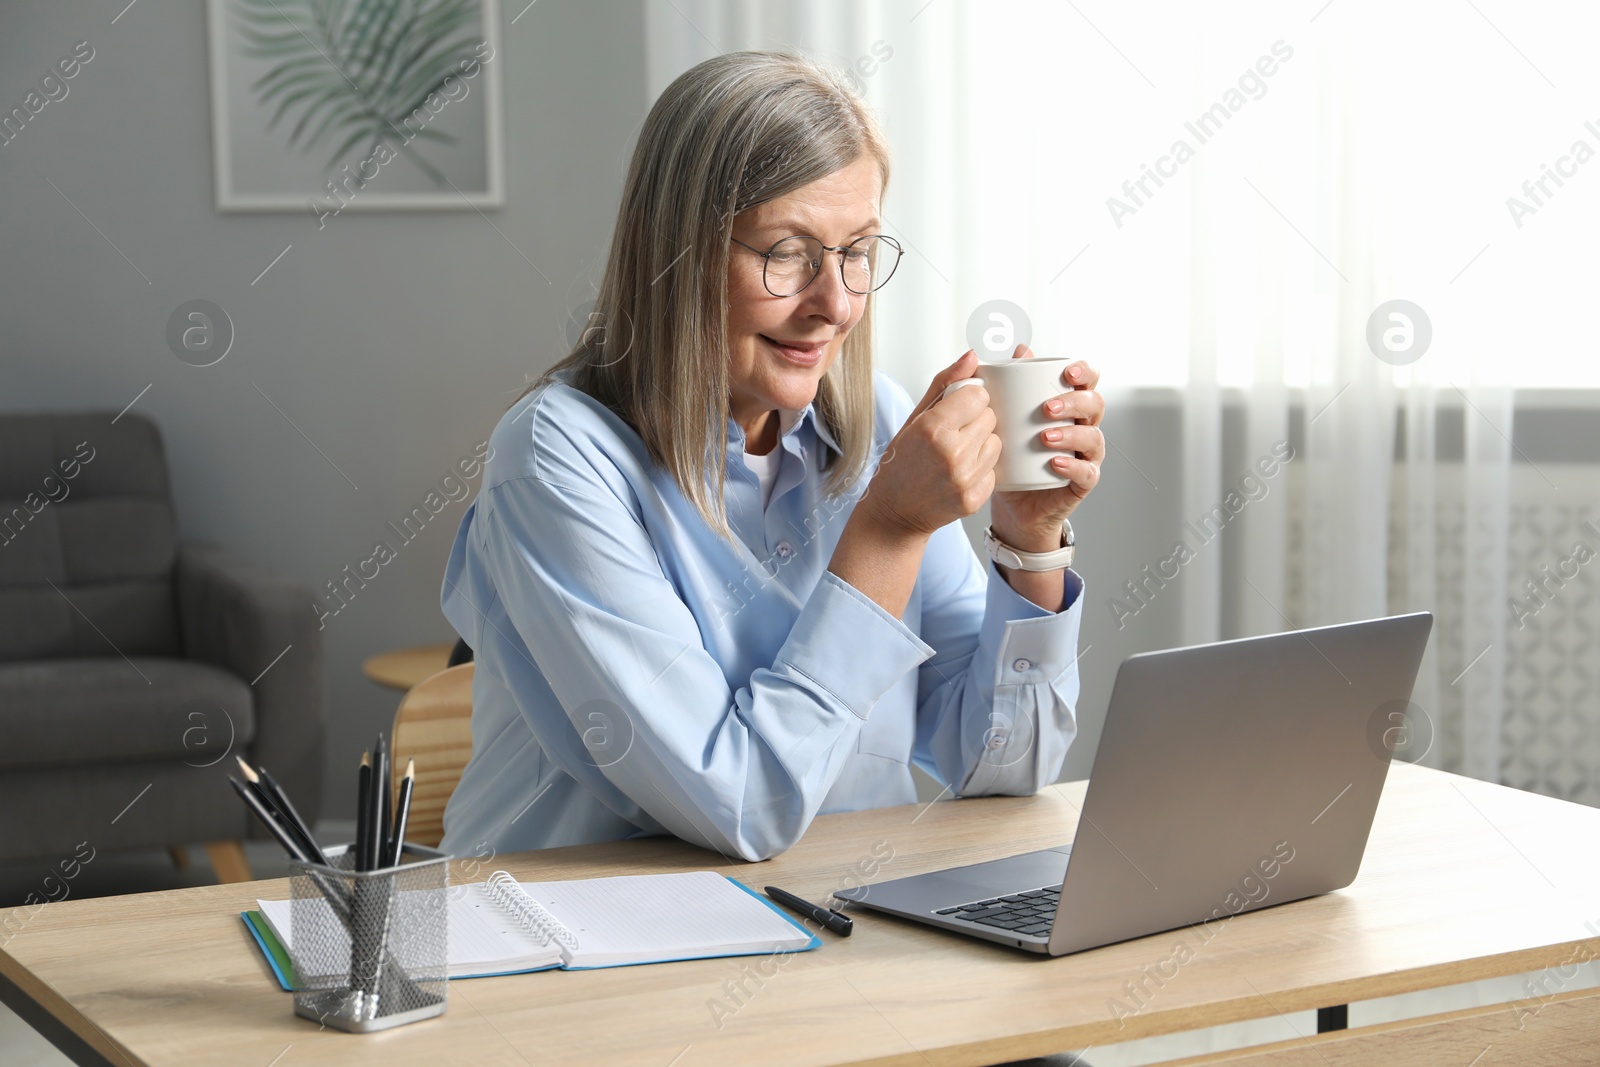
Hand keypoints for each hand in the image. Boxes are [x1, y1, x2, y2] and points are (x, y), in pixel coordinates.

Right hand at [858, 350, 1000, 537]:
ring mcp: (965, 478)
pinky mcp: (975, 498)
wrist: (894, 513)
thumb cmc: (900, 464)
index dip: (968, 400)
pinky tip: (960, 473)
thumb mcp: (914, 418)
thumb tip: (972, 356)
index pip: (978, 395)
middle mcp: (952, 453)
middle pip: (990, 416)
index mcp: (933, 428)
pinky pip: (995, 469)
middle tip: (953, 435)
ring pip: (996, 442)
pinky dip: (981, 469)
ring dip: (982, 444)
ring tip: (957, 454)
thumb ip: (945, 383)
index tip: (955, 410)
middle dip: (975, 421)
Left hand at [989, 345, 1104, 552]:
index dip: (1084, 372)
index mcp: (1069, 406)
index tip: (1067, 372)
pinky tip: (1055, 463)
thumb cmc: (1011, 456)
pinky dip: (1073, 466)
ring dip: (1071, 434)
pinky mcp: (1082, 482)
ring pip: (1093, 437)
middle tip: (1046, 409)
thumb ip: (1014, 383)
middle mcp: (1083, 427)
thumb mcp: (1007, 417)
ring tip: (1045, 437)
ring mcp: (1086, 455)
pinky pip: (1087, 472)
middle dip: (1074, 402)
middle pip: (1095, 404)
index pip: (1088, 381)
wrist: (1012, 503)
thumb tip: (1021, 349)